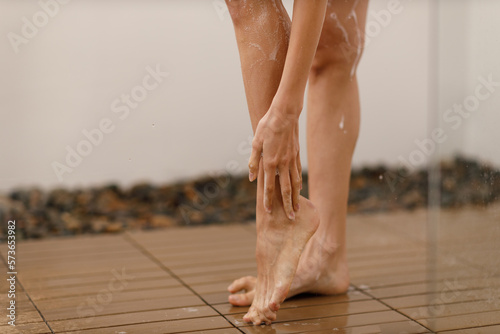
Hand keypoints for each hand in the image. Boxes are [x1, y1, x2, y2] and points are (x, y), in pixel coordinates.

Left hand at [248, 104, 301, 219]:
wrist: (285, 114)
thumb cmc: (267, 126)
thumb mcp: (255, 142)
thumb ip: (254, 161)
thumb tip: (252, 177)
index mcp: (269, 162)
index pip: (269, 186)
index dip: (269, 200)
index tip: (269, 211)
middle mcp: (282, 164)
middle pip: (285, 189)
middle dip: (287, 205)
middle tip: (290, 218)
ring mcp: (292, 160)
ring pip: (295, 183)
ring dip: (296, 198)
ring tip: (297, 209)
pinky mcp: (297, 155)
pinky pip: (298, 173)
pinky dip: (299, 183)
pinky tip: (299, 189)